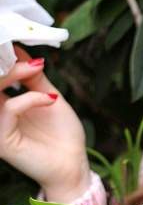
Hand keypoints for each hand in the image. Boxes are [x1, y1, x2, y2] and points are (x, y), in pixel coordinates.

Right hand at [0, 45, 90, 201]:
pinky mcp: (2, 141)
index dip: (2, 58)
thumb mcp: (50, 96)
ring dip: (13, 75)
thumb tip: (22, 51)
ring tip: (34, 69)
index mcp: (5, 104)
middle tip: (28, 59)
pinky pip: (9, 111)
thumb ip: (34, 78)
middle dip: (6, 64)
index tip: (15, 41)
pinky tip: (48, 99)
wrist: (73, 162)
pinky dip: (29, 98)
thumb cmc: (62, 132)